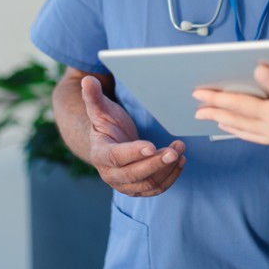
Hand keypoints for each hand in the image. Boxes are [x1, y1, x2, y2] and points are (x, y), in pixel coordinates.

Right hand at [81, 76, 185, 195]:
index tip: (151, 145)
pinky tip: (181, 161)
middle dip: (155, 163)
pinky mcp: (138, 188)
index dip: (133, 152)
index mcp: (100, 153)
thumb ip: (93, 96)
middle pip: (134, 174)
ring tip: (180, 150)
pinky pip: (156, 188)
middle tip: (174, 151)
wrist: (109, 144)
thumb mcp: (100, 109)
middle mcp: (110, 174)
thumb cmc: (107, 124)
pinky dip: (170, 177)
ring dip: (166, 169)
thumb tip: (87, 80)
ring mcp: (125, 184)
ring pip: (148, 184)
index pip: (116, 157)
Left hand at [193, 64, 268, 160]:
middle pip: (237, 119)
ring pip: (245, 130)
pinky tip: (240, 130)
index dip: (218, 98)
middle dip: (215, 112)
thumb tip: (258, 69)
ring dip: (226, 123)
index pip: (240, 104)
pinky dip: (242, 132)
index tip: (200, 93)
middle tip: (197, 107)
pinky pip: (255, 137)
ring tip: (212, 119)